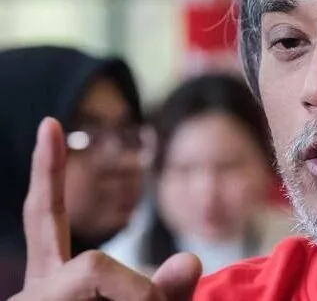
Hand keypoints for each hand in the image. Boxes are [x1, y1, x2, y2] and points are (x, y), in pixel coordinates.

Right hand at [10, 118, 202, 300]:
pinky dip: (135, 297)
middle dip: (138, 287)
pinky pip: (94, 271)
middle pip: (92, 254)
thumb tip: (190, 260)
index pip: (48, 216)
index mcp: (58, 284)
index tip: (51, 123)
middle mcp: (36, 288)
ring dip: (140, 299)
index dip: (49, 172)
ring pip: (97, 264)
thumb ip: (169, 292)